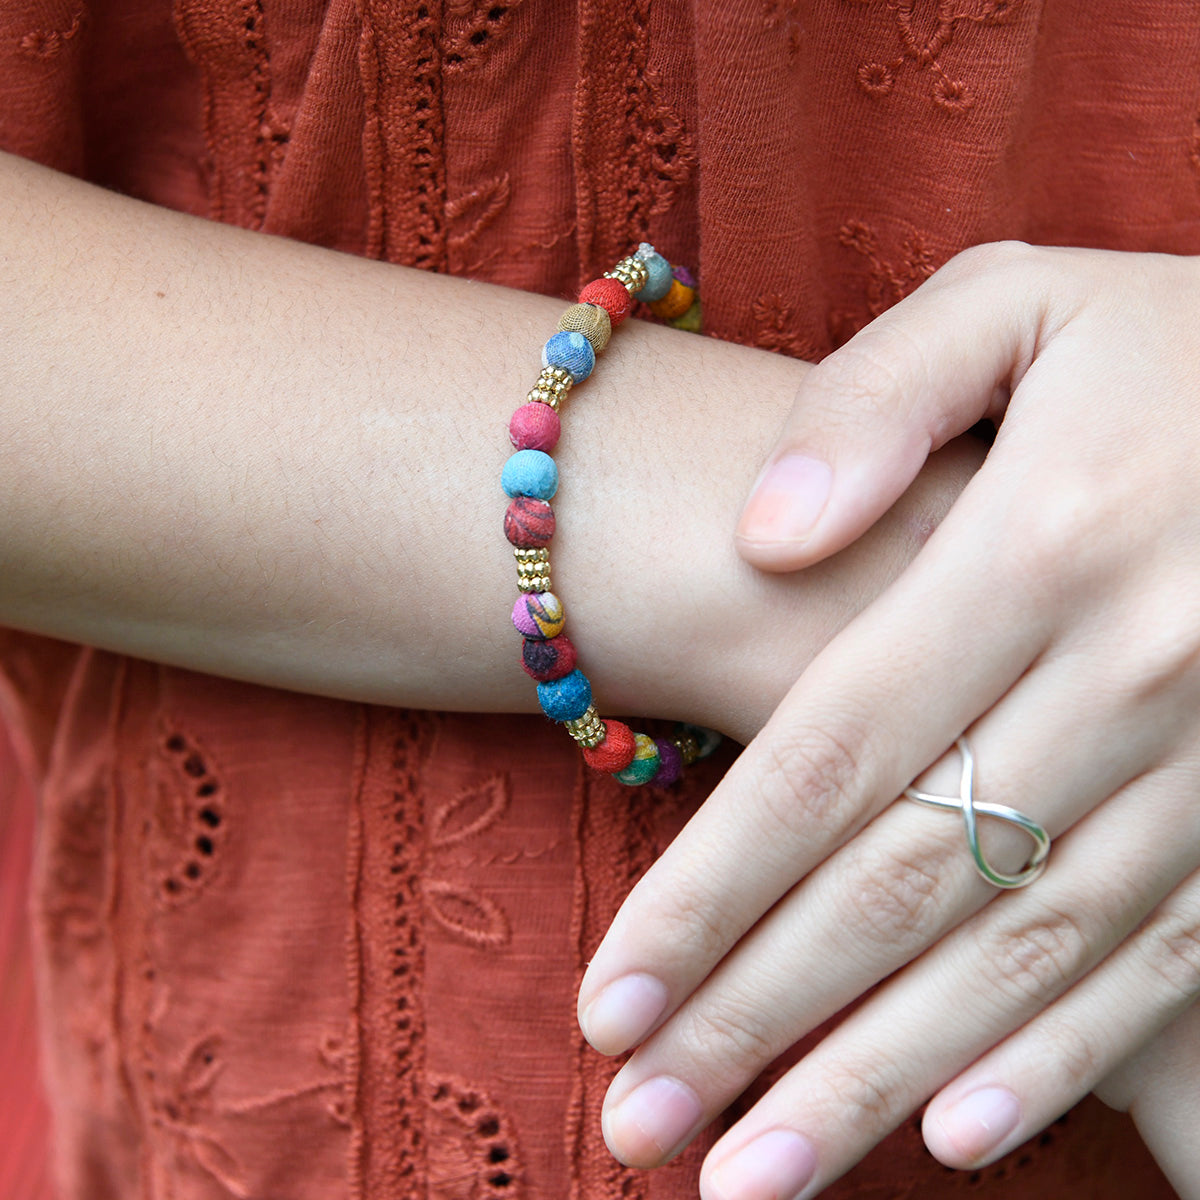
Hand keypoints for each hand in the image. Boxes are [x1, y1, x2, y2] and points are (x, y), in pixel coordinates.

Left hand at [576, 243, 1199, 1198]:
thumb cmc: (1179, 337)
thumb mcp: (1022, 298)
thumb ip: (879, 398)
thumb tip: (766, 534)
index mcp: (1046, 543)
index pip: (830, 755)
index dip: (707, 889)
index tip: (607, 996)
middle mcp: (1134, 674)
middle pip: (901, 883)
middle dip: (757, 1016)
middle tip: (638, 1125)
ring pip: (1017, 958)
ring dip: (875, 1079)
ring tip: (750, 1179)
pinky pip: (1165, 963)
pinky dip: (1056, 1059)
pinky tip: (953, 1135)